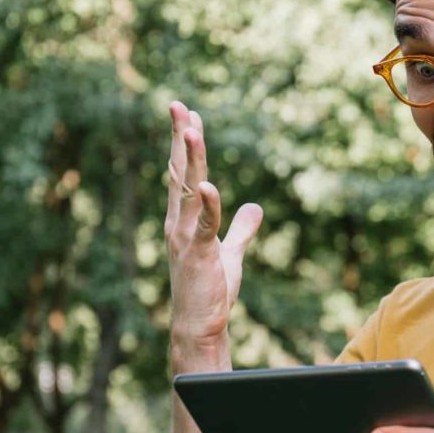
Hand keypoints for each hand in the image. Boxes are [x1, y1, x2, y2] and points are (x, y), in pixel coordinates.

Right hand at [164, 101, 262, 347]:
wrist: (199, 327)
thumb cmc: (210, 292)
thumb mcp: (230, 253)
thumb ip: (241, 229)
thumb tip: (255, 207)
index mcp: (183, 220)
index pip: (182, 174)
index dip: (184, 145)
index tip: (187, 116)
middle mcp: (178, 223)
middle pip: (179, 172)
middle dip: (179, 138)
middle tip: (177, 105)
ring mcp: (185, 238)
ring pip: (188, 190)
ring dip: (190, 158)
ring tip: (190, 128)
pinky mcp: (198, 254)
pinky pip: (204, 225)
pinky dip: (208, 204)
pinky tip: (208, 184)